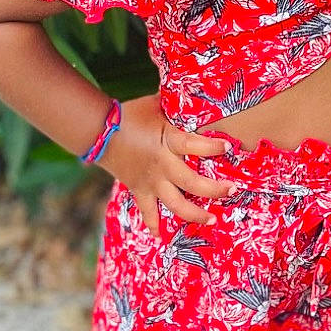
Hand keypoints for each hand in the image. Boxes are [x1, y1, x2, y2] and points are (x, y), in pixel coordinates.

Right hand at [96, 94, 235, 231]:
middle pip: (193, 184)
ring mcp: (151, 181)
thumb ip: (177, 106)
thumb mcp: (156, 105)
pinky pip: (148, 212)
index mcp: (167, 141)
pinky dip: (155, 225)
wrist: (99, 131)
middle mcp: (162, 165)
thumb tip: (198, 94)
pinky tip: (163, 236)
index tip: (228, 147)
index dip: (213, 147)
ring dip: (195, 214)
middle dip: (215, 190)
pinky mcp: (139, 190)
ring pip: (176, 205)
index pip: (195, 145)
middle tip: (232, 190)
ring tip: (212, 219)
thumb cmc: (130, 114)